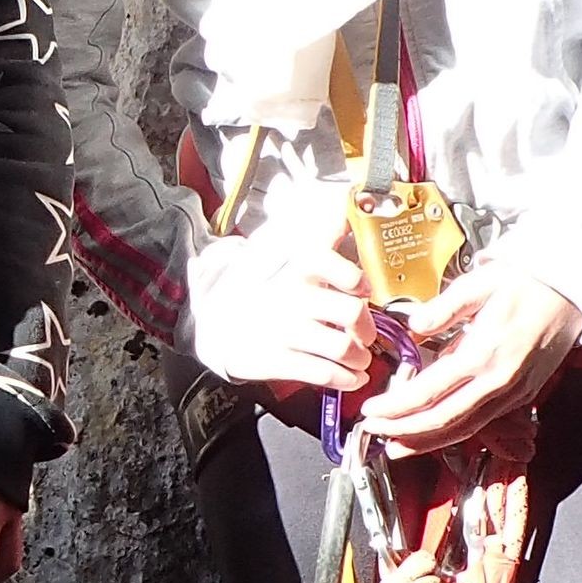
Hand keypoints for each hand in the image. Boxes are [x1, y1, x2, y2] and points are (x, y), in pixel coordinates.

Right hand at [189, 224, 377, 392]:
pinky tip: (348, 376)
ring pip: (342, 347)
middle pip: (351, 312)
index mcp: (295, 267)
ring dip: (359, 357)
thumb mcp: (282, 255)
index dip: (356, 278)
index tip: (364, 289)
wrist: (214, 326)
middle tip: (366, 333)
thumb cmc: (259, 291)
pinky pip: (323, 373)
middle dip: (367, 328)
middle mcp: (291, 296)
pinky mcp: (276, 359)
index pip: (334, 265)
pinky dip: (344, 378)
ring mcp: (284, 330)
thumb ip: (319, 235)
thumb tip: (345, 205)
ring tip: (358, 358)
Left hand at [354, 268, 581, 450]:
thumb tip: (414, 326)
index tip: (371, 411)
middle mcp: (498, 380)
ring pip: (464, 429)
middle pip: (442, 420)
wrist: (571, 290)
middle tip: (374, 432)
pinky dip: (454, 434)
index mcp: (483, 353)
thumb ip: (442, 309)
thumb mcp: (478, 284)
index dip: (395, 408)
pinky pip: (482, 423)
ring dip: (427, 442)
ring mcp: (512, 392)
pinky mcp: (522, 396)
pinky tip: (434, 434)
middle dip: (403, 431)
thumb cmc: (527, 283)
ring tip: (397, 445)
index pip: (428, 392)